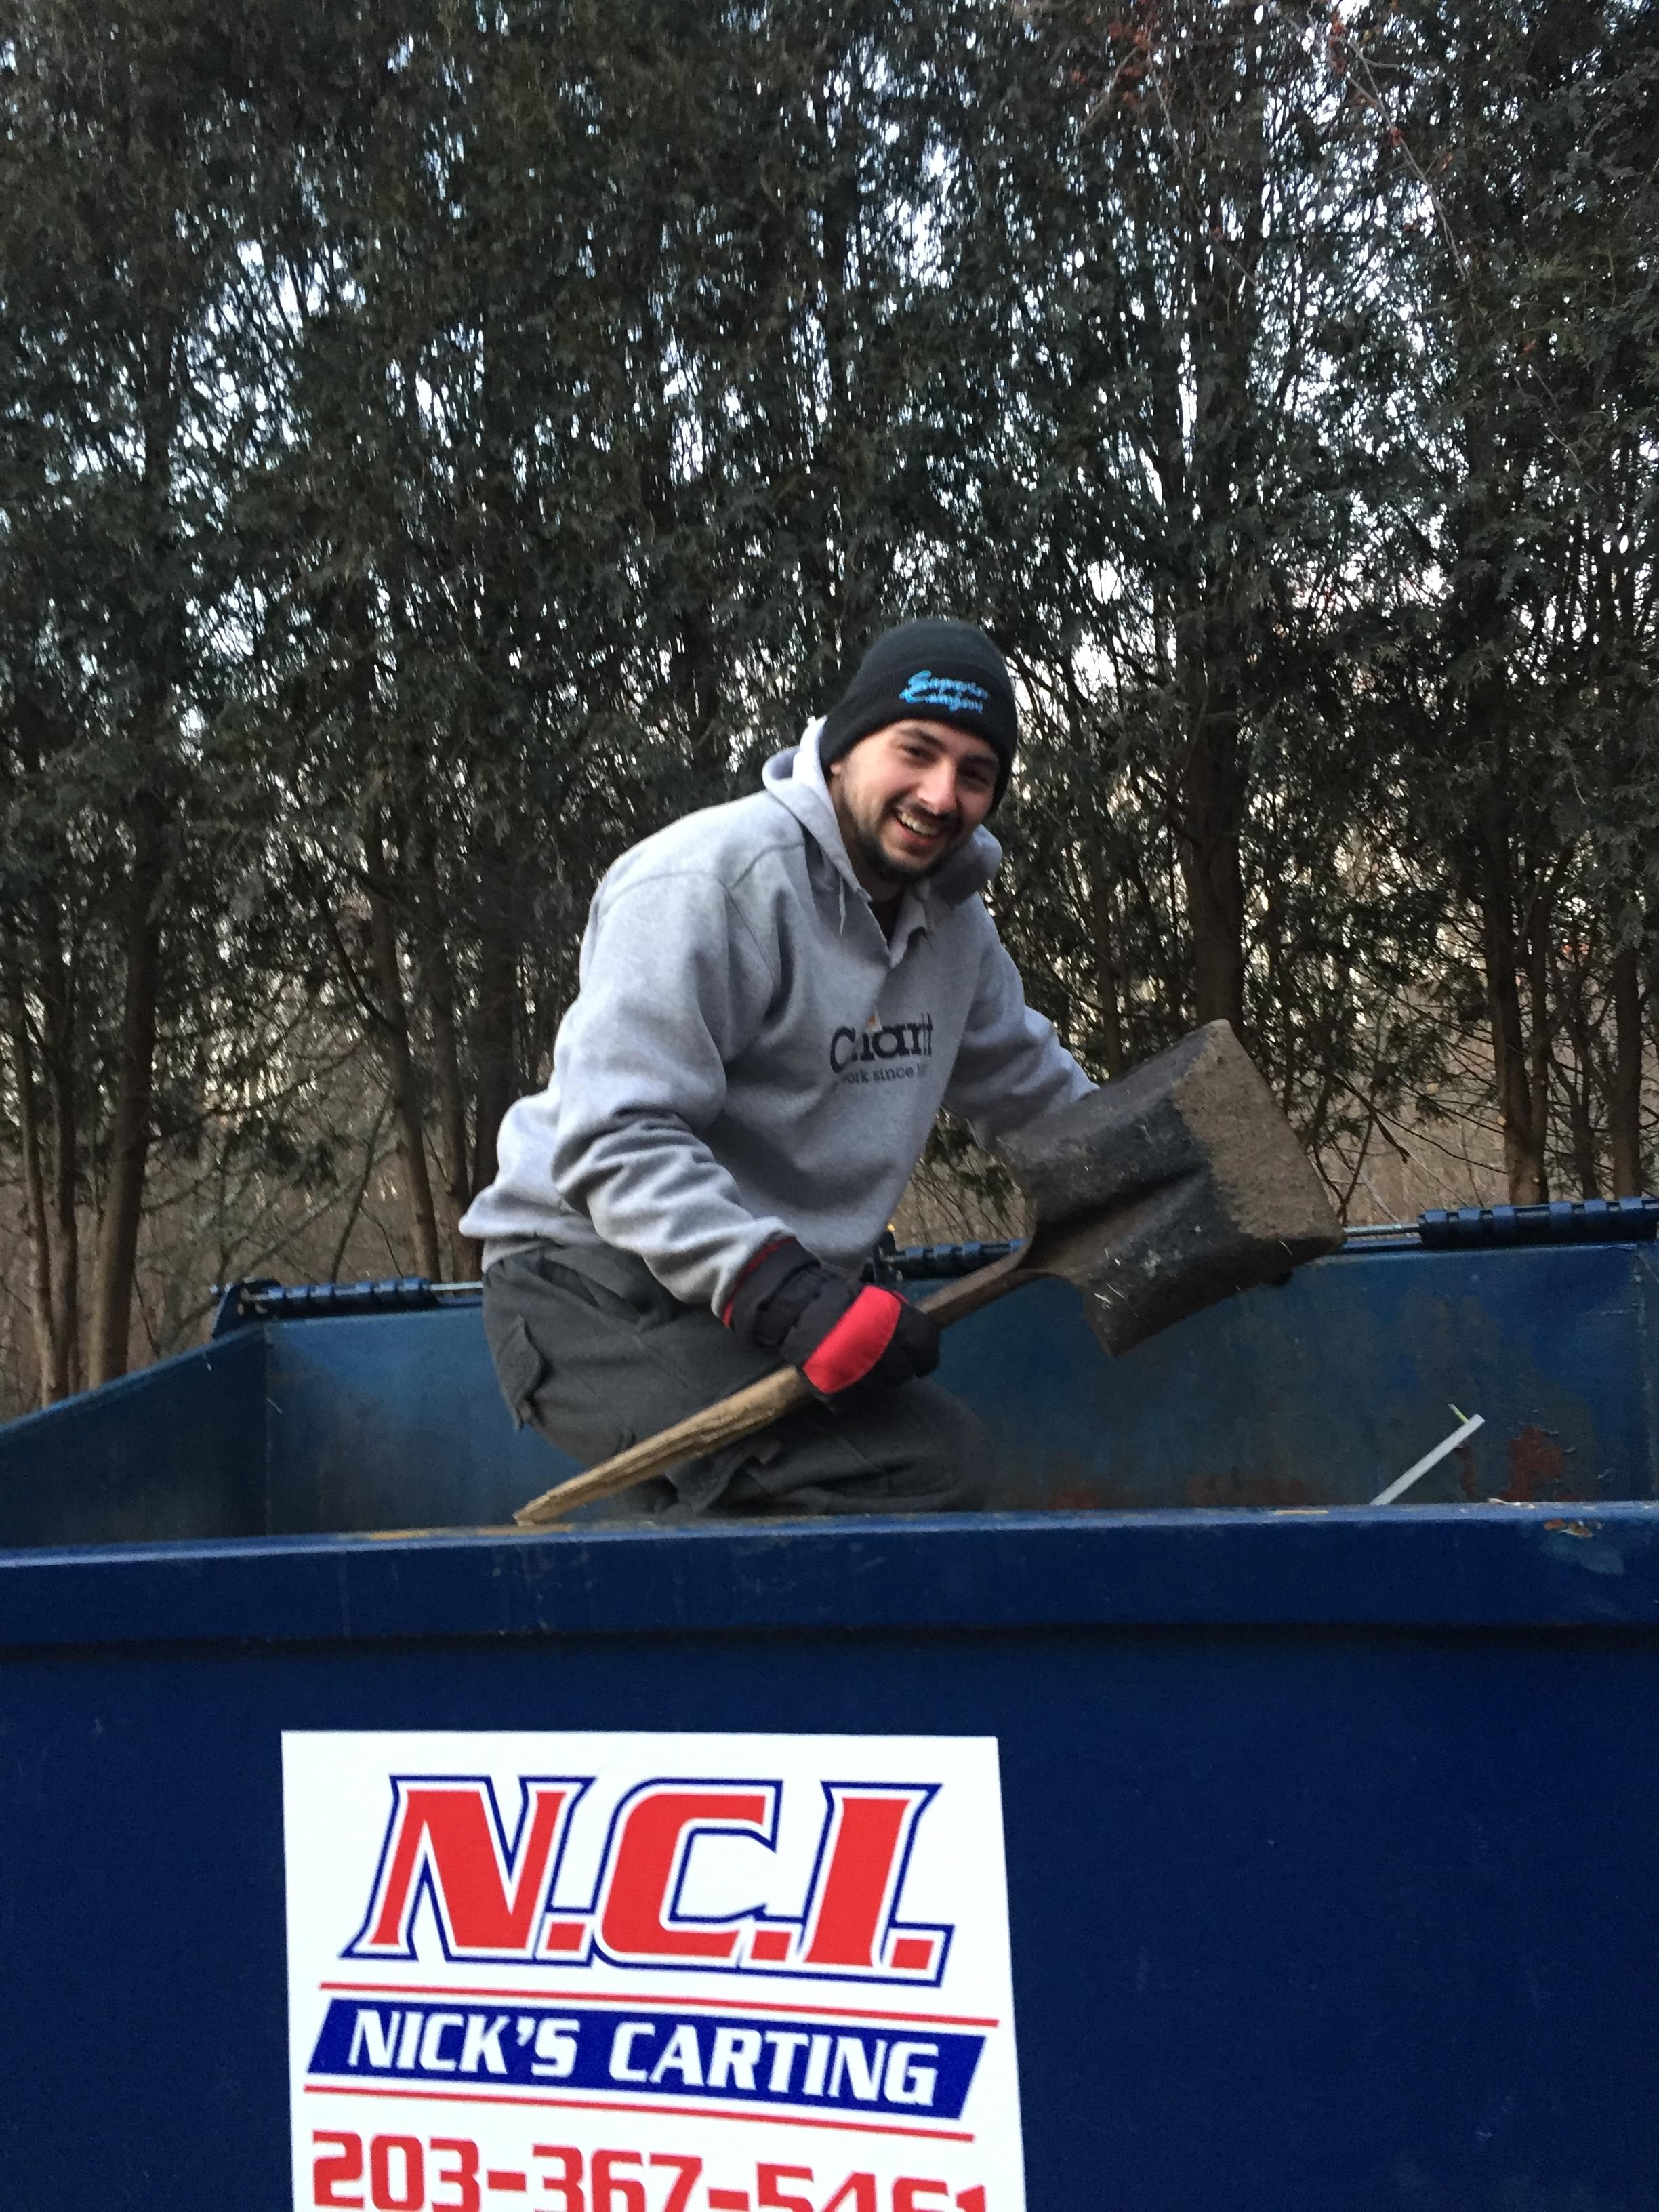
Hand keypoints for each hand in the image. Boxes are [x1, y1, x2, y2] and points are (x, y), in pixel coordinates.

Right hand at [723, 1237, 940, 1404]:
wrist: (795, 1303)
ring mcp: (854, 1367)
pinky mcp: (830, 1385)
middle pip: (902, 1373)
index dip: (925, 1357)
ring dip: (873, 1384)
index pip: (926, 1347)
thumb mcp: (877, 1298)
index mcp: (892, 1318)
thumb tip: (920, 1343)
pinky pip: (851, 1403)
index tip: (918, 1361)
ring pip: (878, 1391)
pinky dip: (850, 1397)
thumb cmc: (841, 1300)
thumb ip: (900, 1319)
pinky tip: (845, 1383)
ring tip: (862, 1372)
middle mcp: (878, 1344)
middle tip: (883, 1364)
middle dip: (896, 1370)